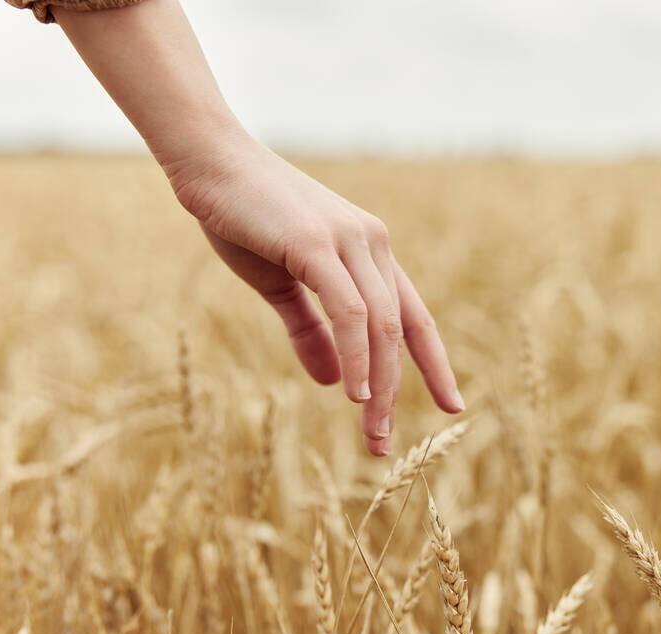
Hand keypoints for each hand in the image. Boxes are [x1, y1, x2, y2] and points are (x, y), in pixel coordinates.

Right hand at [164, 131, 464, 454]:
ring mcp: (350, 241)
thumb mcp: (281, 286)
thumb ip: (310, 331)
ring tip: (371, 432)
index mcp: (370, 252)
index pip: (414, 316)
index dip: (435, 363)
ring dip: (378, 384)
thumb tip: (334, 383)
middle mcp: (372, 245)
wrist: (209, 163)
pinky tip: (353, 393)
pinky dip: (357, 354)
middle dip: (397, 391)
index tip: (451, 404)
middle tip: (383, 444)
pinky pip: (349, 310)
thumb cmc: (244, 220)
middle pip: (401, 330)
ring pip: (381, 326)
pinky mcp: (317, 243)